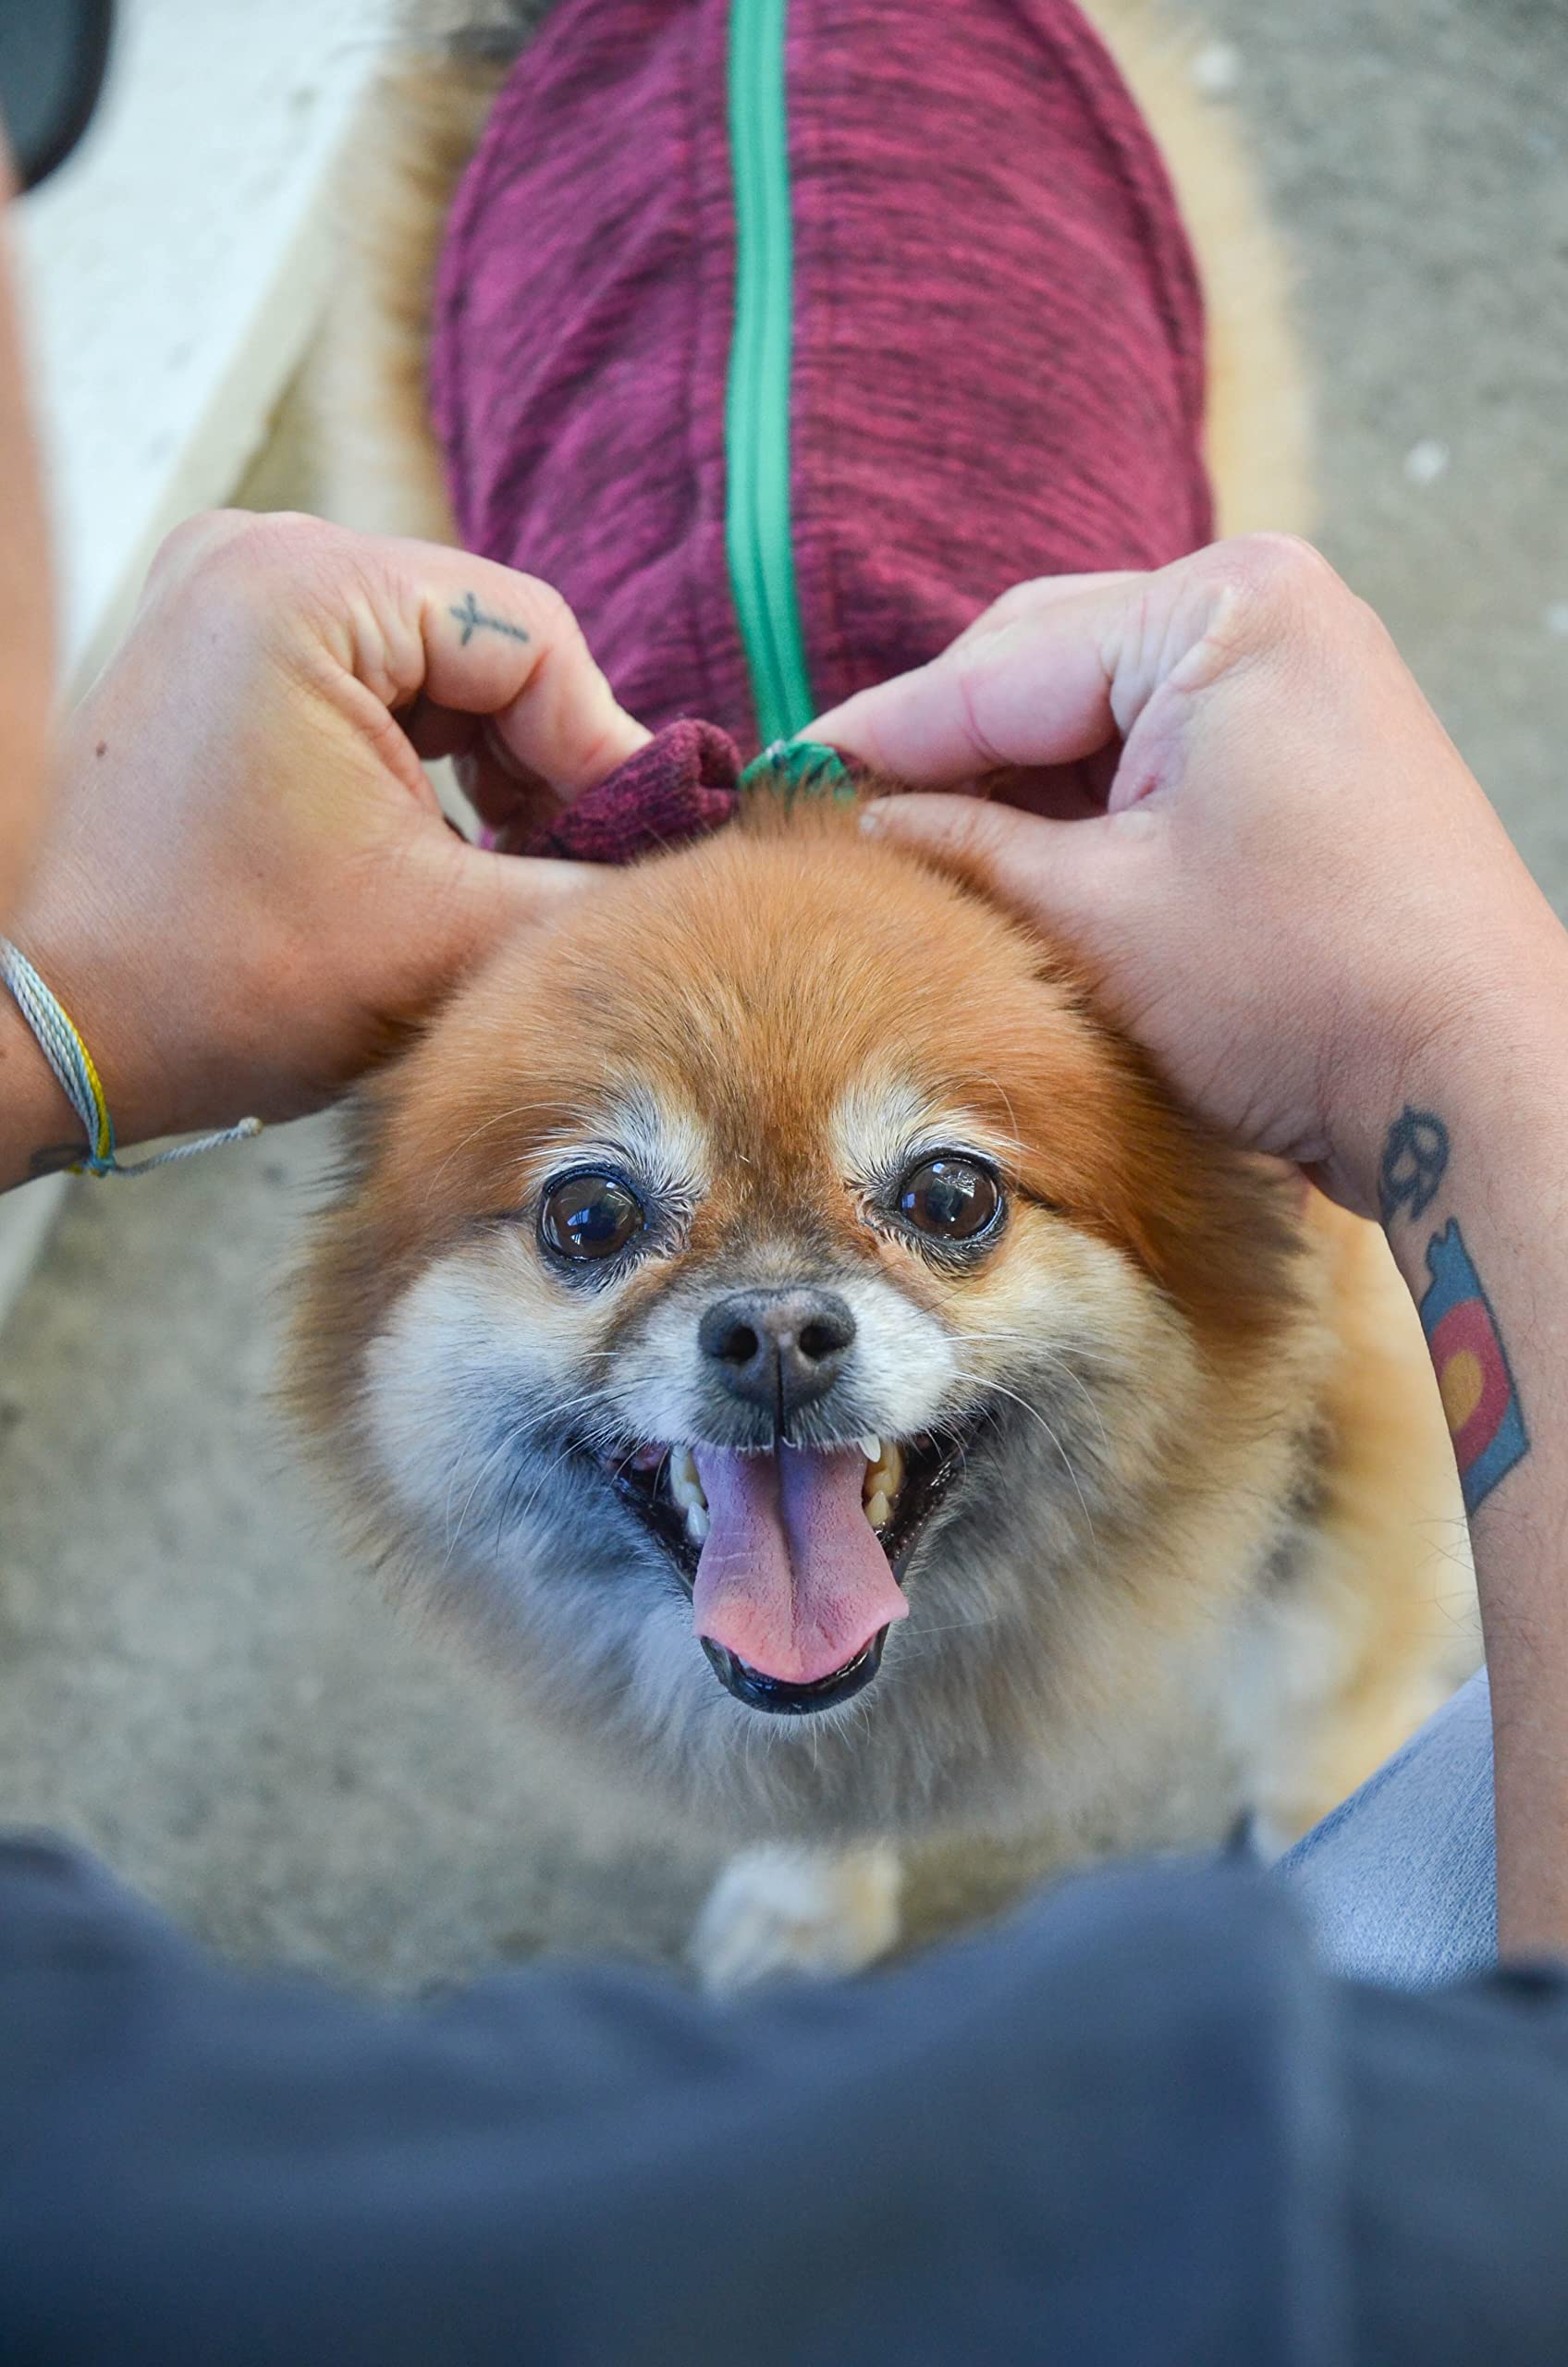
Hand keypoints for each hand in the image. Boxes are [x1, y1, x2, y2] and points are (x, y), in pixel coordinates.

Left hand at [8, 512, 645, 1152]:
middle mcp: (255, 555)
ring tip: (514, 876)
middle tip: (581, 875)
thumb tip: (706, 868)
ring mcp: (227, 599)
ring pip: (438, 668)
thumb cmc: (225, 982)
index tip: (641, 857)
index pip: (532, 635)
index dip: (604, 753)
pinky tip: (448, 854)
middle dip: (548, 765)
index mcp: (301, 586)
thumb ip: (598, 888)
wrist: (60, 1032)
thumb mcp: (446, 938)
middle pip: (486, 642)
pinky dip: (430, 766)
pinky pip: (374, 685)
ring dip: (496, 771)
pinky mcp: (219, 652)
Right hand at [811, 536, 1567, 1214]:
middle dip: (942, 750)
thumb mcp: (1095, 914)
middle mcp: (1266, 608)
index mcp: (1219, 608)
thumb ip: (963, 847)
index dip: (876, 735)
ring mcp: (1295, 672)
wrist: (1467, 1075)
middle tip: (834, 823)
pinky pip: (1155, 748)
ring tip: (907, 853)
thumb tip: (861, 818)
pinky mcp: (1306, 742)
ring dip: (1006, 780)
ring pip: (1094, 709)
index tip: (778, 780)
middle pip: (1043, 665)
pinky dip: (1079, 802)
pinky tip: (1007, 860)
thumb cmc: (1301, 988)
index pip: (997, 668)